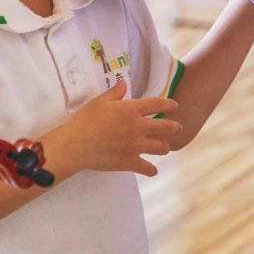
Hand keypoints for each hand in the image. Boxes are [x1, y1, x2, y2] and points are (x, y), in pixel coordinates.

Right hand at [45, 83, 180, 177]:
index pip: (158, 104)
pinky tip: (152, 170)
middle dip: (175, 127)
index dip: (169, 104)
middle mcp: (138, 127)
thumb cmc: (85, 120)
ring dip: (164, 147)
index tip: (175, 106)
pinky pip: (148, 168)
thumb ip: (114, 92)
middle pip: (166, 127)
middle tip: (177, 128)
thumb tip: (124, 84)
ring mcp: (136, 146)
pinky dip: (151, 170)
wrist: (76, 144)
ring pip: (161, 148)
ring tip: (164, 147)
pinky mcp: (130, 162)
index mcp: (131, 109)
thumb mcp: (99, 102)